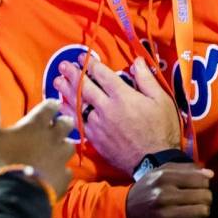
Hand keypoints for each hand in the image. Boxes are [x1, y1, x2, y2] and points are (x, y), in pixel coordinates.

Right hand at [0, 87, 74, 197]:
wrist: (15, 193)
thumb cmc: (0, 160)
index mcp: (36, 125)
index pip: (50, 107)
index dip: (52, 105)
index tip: (53, 104)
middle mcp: (53, 138)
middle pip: (67, 124)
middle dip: (63, 122)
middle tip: (59, 124)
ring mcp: (61, 157)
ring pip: (70, 146)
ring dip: (64, 145)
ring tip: (57, 149)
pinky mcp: (64, 176)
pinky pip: (67, 170)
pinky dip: (62, 170)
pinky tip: (56, 173)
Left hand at [53, 55, 180, 172]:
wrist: (154, 161)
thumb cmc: (161, 128)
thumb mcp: (161, 100)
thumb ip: (146, 79)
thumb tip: (136, 61)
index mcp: (123, 96)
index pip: (102, 75)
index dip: (91, 64)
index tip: (82, 57)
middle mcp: (106, 108)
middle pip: (85, 87)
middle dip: (73, 74)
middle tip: (63, 65)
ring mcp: (98, 124)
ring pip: (77, 104)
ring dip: (66, 91)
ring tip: (57, 81)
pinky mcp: (95, 138)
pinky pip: (77, 122)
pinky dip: (68, 112)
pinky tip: (62, 106)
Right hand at [126, 163, 212, 217]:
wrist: (126, 207)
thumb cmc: (148, 187)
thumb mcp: (162, 170)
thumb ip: (187, 168)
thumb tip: (210, 174)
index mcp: (165, 177)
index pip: (201, 180)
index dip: (205, 183)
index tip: (200, 186)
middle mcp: (165, 195)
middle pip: (205, 196)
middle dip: (205, 197)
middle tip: (198, 198)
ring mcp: (165, 213)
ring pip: (202, 211)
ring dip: (202, 209)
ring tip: (195, 207)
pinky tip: (189, 215)